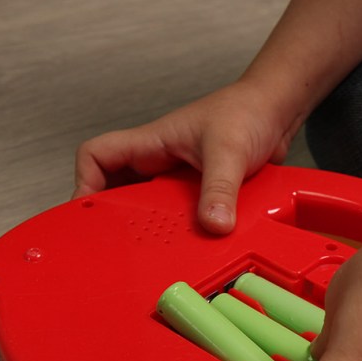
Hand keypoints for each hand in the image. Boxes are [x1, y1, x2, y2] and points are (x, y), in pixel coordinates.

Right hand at [73, 80, 302, 233]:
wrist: (277, 110)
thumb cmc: (247, 112)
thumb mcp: (229, 151)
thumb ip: (219, 188)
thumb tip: (214, 225)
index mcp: (151, 144)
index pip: (97, 156)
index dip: (84, 182)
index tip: (89, 214)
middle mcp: (158, 162)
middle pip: (117, 190)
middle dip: (115, 217)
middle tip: (117, 245)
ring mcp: (177, 179)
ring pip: (148, 207)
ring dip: (150, 227)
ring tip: (150, 251)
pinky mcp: (199, 193)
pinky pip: (179, 216)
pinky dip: (180, 231)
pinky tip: (188, 246)